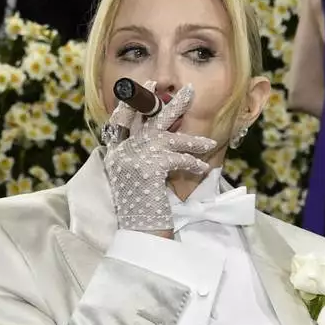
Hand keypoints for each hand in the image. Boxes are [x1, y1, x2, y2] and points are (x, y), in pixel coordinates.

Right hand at [102, 82, 217, 232]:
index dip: (133, 104)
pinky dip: (193, 164)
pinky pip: (178, 158)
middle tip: (180, 90)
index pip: (121, 122)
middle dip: (162, 101)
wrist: (138, 235)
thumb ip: (138, 160)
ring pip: (167, 137)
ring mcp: (134, 159)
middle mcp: (122, 153)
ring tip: (209, 142)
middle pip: (143, 118)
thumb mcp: (134, 183)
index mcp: (115, 156)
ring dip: (191, 139)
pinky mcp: (150, 168)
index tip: (146, 88)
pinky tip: (204, 169)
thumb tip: (159, 141)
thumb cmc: (139, 214)